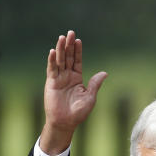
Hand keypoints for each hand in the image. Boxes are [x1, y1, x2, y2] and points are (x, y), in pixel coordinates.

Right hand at [40, 30, 107, 154]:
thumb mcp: (90, 97)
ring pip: (60, 60)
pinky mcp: (51, 83)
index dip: (78, 50)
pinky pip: (52, 69)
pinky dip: (52, 60)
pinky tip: (52, 52)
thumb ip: (95, 84)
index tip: (78, 40)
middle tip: (70, 33)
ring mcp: (59, 78)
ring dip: (60, 49)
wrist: (65, 122)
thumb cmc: (78, 112)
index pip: (77, 61)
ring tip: (62, 38)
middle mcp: (67, 76)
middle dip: (69, 45)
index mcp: (77, 78)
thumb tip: (105, 73)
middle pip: (68, 57)